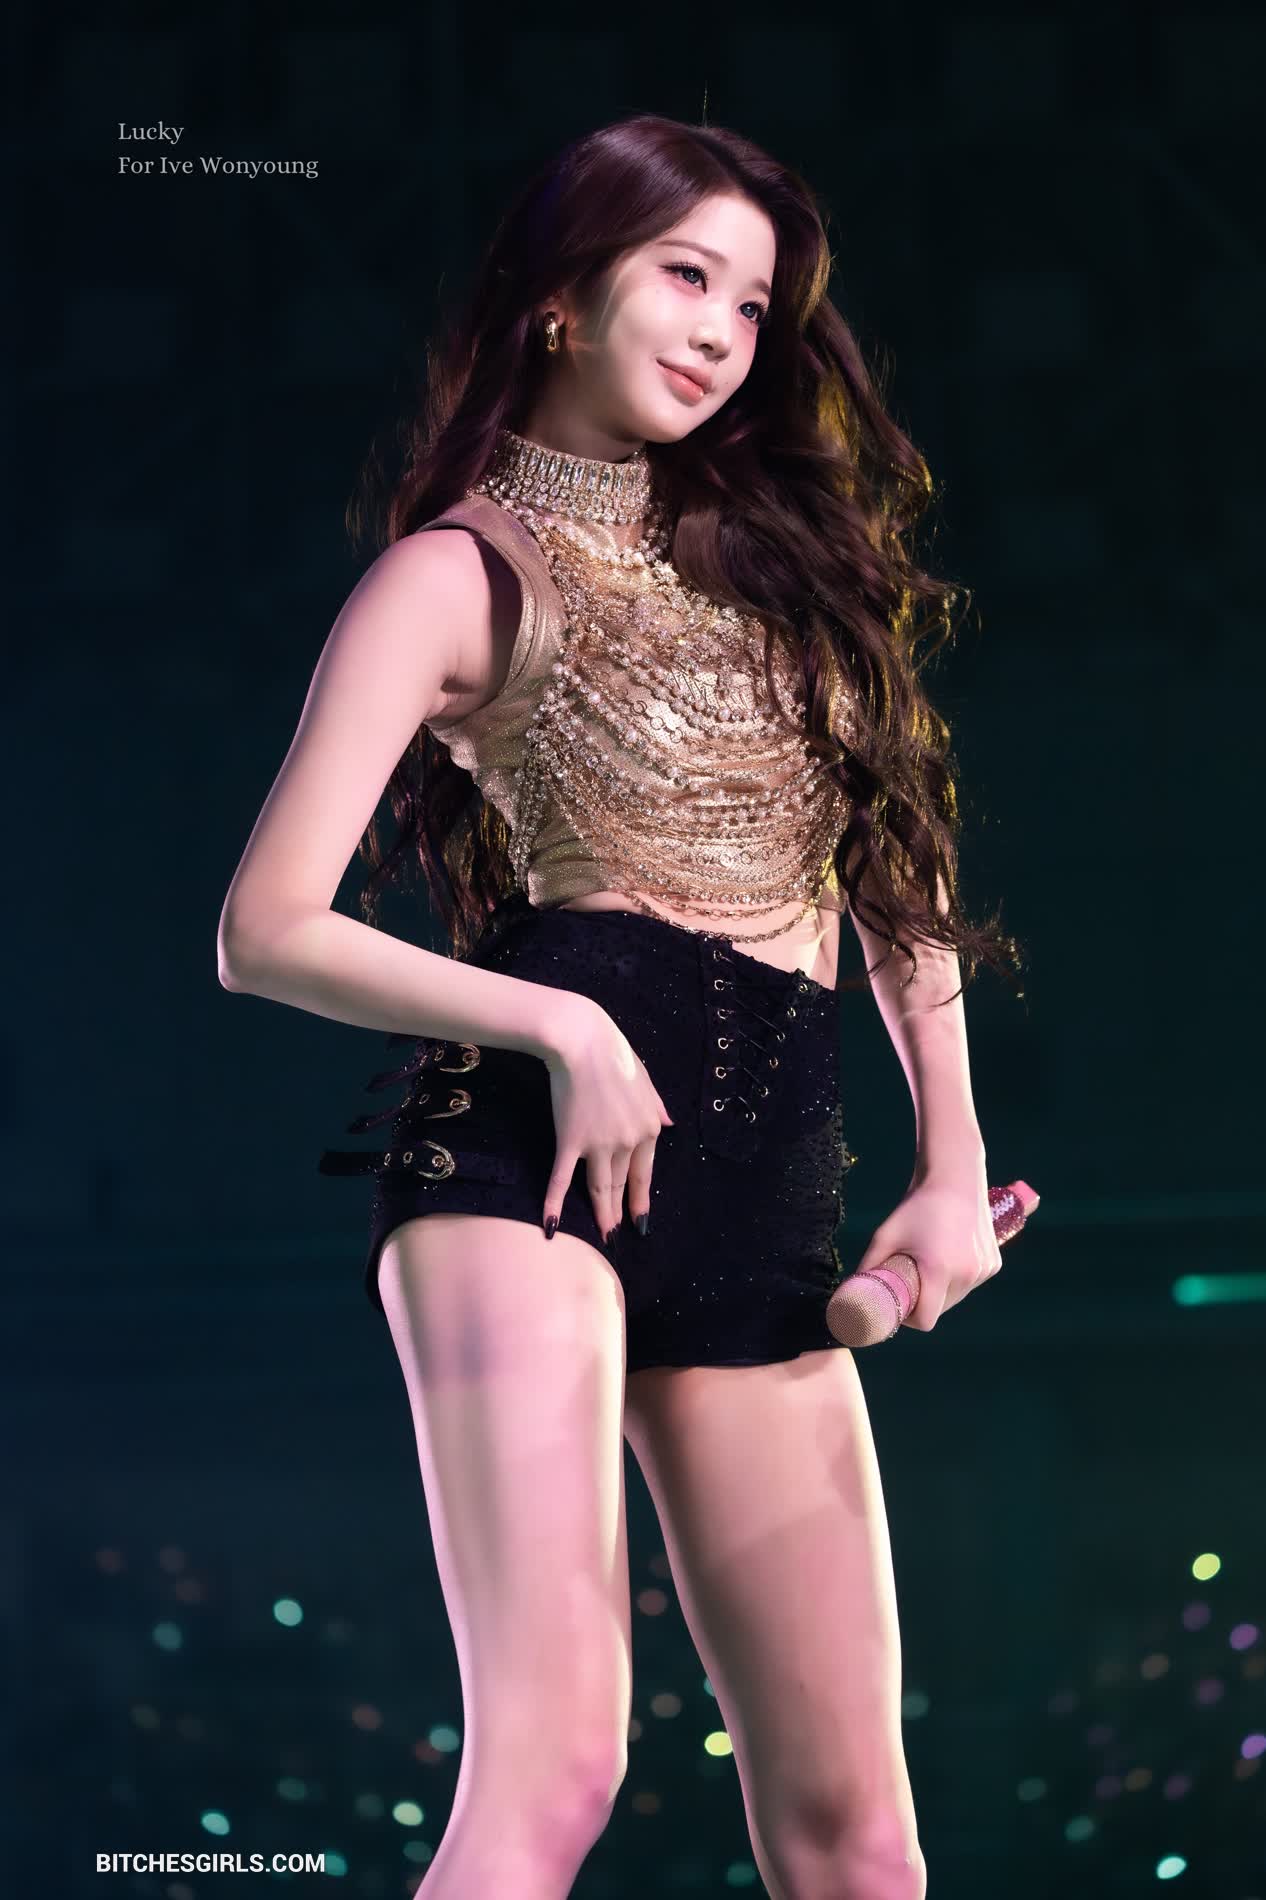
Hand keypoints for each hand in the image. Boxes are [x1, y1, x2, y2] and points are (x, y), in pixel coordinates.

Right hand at [541, 996, 672, 1243]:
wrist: (582, 1042)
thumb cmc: (614, 1054)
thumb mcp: (646, 1080)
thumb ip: (657, 1106)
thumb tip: (669, 1124)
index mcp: (648, 1128)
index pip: (644, 1173)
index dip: (641, 1199)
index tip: (641, 1219)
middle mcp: (627, 1141)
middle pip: (622, 1183)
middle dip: (620, 1212)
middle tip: (618, 1234)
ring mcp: (598, 1145)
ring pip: (600, 1187)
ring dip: (601, 1214)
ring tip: (603, 1235)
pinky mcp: (570, 1142)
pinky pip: (562, 1178)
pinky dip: (554, 1203)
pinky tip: (551, 1225)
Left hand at [853, 1161, 1002, 1331]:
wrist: (955, 1177)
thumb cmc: (916, 1206)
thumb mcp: (885, 1235)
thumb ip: (868, 1268)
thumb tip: (851, 1293)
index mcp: (939, 1271)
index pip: (925, 1321)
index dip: (908, 1318)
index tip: (899, 1302)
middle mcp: (966, 1275)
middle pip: (939, 1310)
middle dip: (923, 1302)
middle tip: (911, 1279)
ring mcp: (984, 1271)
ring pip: (956, 1298)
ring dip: (941, 1291)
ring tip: (930, 1261)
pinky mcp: (993, 1264)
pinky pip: (969, 1283)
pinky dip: (957, 1278)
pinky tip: (950, 1253)